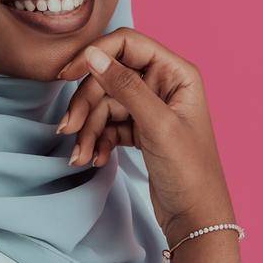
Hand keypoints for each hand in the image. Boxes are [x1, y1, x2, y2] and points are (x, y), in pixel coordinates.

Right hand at [53, 28, 235, 245]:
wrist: (196, 218)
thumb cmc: (189, 171)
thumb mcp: (156, 125)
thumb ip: (125, 87)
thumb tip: (92, 56)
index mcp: (177, 73)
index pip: (127, 45)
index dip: (95, 55)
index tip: (67, 75)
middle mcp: (164, 85)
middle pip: (109, 77)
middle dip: (87, 104)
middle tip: (69, 130)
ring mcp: (151, 108)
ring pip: (104, 104)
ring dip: (88, 129)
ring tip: (79, 156)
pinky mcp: (140, 130)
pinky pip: (108, 124)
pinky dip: (97, 140)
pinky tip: (94, 159)